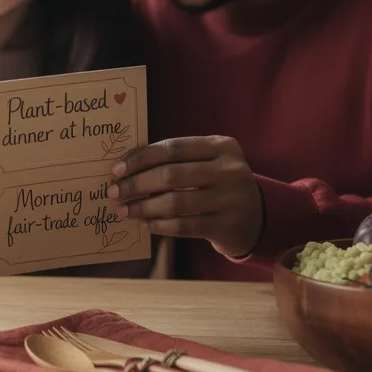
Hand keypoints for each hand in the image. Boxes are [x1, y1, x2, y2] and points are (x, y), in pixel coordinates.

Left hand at [107, 136, 264, 257]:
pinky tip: (146, 224)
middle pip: (171, 175)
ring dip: (144, 207)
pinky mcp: (228, 226)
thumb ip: (177, 161)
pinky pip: (184, 226)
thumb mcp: (208, 163)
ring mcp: (232, 199)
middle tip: (114, 192)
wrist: (257, 216)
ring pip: (176, 203)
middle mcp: (230, 170)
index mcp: (222, 146)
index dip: (141, 157)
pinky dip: (160, 225)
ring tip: (125, 210)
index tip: (116, 169)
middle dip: (136, 184)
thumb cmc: (218, 184)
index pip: (172, 148)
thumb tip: (126, 168)